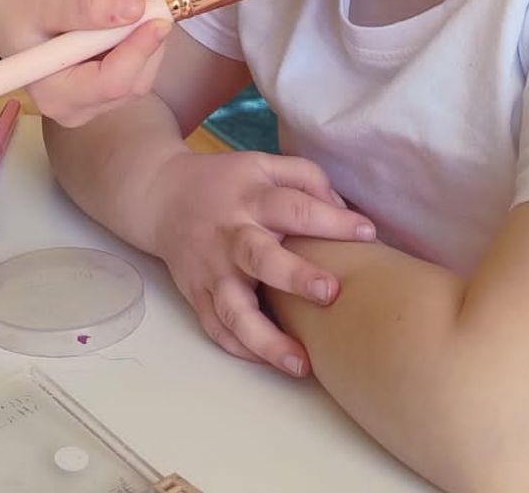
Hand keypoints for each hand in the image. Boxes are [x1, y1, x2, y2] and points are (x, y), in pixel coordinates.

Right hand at [0, 0, 169, 125]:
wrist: (6, 18)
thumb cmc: (17, 12)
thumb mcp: (46, 4)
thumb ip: (86, 8)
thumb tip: (135, 9)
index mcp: (58, 96)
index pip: (113, 82)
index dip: (140, 50)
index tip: (158, 16)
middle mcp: (78, 108)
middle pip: (132, 80)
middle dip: (143, 32)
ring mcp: (93, 100)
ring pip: (138, 69)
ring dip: (139, 24)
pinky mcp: (103, 86)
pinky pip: (131, 60)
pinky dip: (133, 27)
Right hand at [147, 149, 376, 377]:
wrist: (160, 196)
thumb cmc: (225, 184)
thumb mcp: (262, 164)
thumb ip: (305, 178)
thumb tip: (344, 211)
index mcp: (250, 198)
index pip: (293, 206)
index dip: (331, 220)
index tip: (367, 233)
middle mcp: (230, 235)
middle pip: (259, 256)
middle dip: (293, 276)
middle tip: (330, 293)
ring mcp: (211, 270)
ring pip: (233, 309)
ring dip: (266, 338)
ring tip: (302, 363)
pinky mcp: (197, 295)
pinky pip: (217, 329)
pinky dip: (242, 349)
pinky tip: (272, 362)